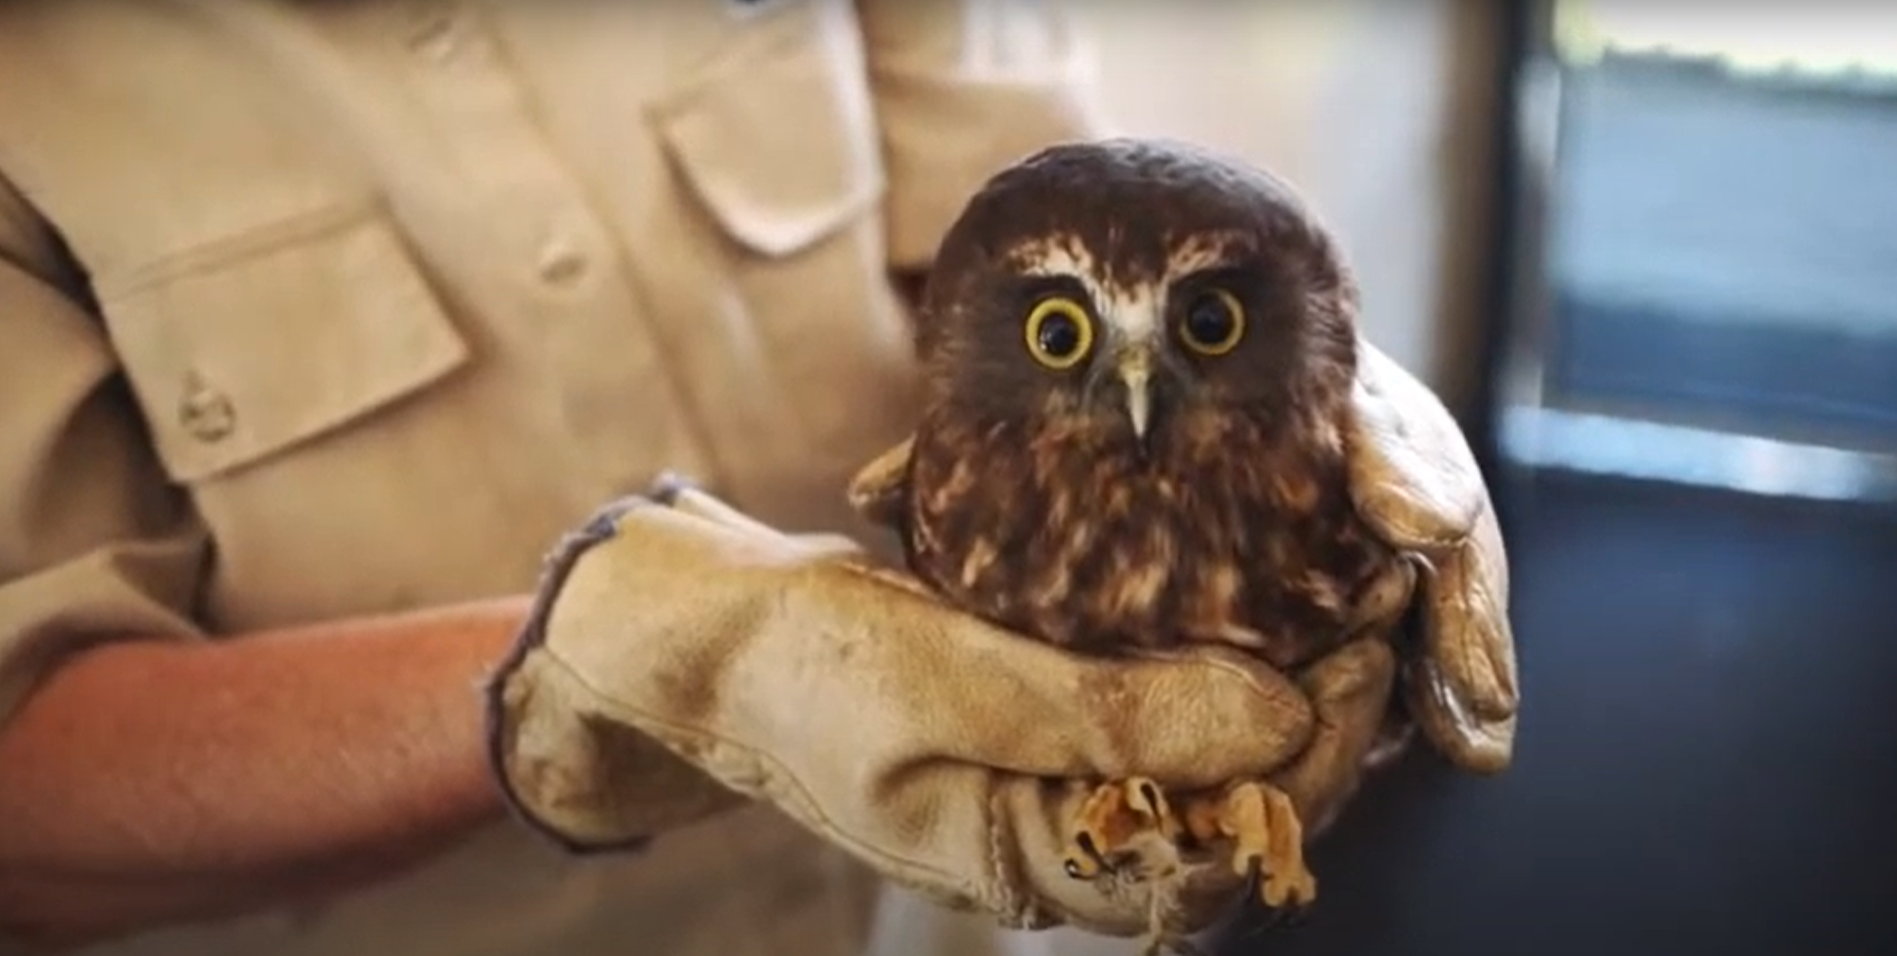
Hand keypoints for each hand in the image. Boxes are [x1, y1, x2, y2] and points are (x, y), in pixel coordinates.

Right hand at [484, 482, 1394, 939]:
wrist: (707, 637)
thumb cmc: (807, 667)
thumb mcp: (955, 683)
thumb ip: (1116, 716)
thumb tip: (1281, 719)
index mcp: (1031, 864)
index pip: (1219, 852)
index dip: (1313, 768)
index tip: (1365, 661)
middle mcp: (1055, 837)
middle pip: (1229, 812)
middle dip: (1316, 724)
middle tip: (1376, 615)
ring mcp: (1047, 780)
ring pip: (1201, 761)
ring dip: (1275, 688)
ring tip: (1338, 601)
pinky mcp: (1037, 722)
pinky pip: (1150, 712)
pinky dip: (1206, 662)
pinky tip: (1250, 597)